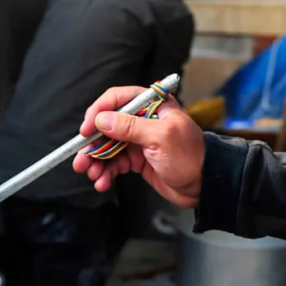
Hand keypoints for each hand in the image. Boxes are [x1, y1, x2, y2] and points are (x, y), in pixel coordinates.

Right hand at [71, 86, 204, 207]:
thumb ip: (130, 127)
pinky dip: (106, 173)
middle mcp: (143, 120)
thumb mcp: (161, 138)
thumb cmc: (191, 157)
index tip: (86, 129)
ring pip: (107, 146)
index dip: (98, 112)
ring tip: (90, 174)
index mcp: (152, 105)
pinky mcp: (137, 159)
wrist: (204, 186)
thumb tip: (102, 119)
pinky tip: (102, 182)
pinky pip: (114, 163)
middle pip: (107, 125)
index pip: (118, 99)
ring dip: (96, 161)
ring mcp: (139, 140)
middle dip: (92, 143)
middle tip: (81, 159)